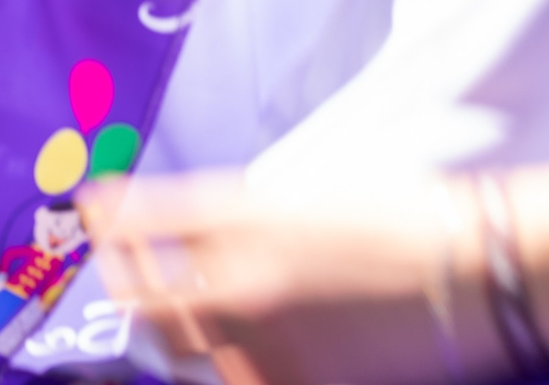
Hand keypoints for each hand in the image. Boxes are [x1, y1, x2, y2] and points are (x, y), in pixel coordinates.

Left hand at [81, 171, 499, 384]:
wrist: (465, 266)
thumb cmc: (377, 216)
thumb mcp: (278, 193)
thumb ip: (200, 207)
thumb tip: (126, 204)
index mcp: (234, 220)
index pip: (133, 224)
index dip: (104, 223)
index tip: (93, 215)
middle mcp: (237, 279)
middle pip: (142, 296)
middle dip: (124, 283)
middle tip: (122, 271)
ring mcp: (264, 337)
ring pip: (179, 348)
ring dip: (165, 328)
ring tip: (173, 311)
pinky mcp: (297, 381)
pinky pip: (229, 378)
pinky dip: (219, 363)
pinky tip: (230, 344)